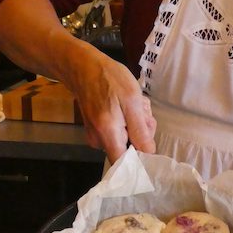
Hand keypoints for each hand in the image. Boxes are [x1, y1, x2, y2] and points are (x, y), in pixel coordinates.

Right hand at [65, 43, 156, 163]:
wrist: (83, 67)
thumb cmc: (109, 79)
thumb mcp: (132, 100)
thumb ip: (140, 130)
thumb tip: (148, 153)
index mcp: (108, 135)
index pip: (125, 164)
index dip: (140, 159)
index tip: (148, 140)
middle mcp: (99, 141)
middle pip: (128, 150)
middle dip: (141, 132)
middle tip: (143, 110)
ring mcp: (95, 136)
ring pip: (125, 139)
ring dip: (135, 124)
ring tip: (133, 103)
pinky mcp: (95, 129)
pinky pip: (117, 132)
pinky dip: (126, 121)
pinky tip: (124, 105)